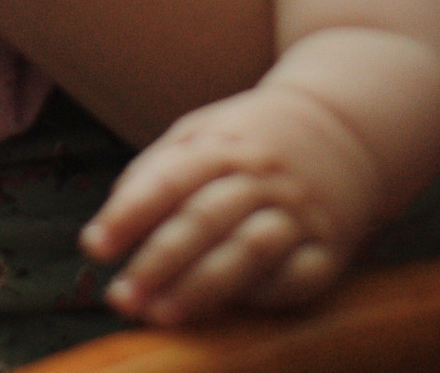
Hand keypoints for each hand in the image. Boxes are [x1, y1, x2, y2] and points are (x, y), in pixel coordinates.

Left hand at [81, 75, 377, 324]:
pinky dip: (263, 296)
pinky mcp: (330, 249)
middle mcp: (262, 177)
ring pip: (248, 250)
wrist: (345, 126)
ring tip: (162, 313)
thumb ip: (157, 169)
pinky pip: (296, 277)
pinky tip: (231, 314)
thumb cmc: (254, 138)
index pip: (170, 178)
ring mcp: (298, 212)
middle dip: (159, 260)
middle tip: (121, 296)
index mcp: (225, 144)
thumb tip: (111, 221)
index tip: (95, 245)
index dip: (130, 212)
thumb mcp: (204, 131)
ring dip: (203, 285)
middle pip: (205, 218)